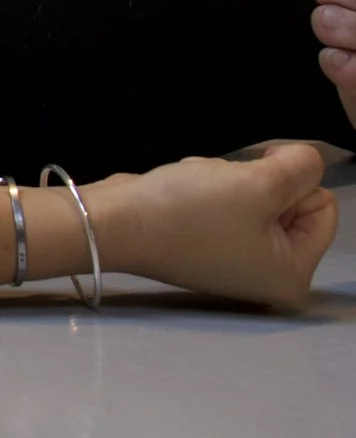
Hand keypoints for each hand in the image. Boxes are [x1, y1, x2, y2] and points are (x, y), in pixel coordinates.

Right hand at [93, 145, 338, 308]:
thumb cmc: (189, 211)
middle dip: (254, 183)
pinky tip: (182, 195)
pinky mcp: (205, 246)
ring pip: (254, 196)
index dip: (289, 182)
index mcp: (292, 274)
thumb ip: (302, 165)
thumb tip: (306, 162)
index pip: (324, 206)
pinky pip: (226, 205)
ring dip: (226, 181)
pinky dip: (206, 189)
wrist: (112, 223)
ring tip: (196, 191)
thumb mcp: (259, 182)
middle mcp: (268, 275)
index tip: (250, 182)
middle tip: (219, 189)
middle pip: (290, 202)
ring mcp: (234, 261)